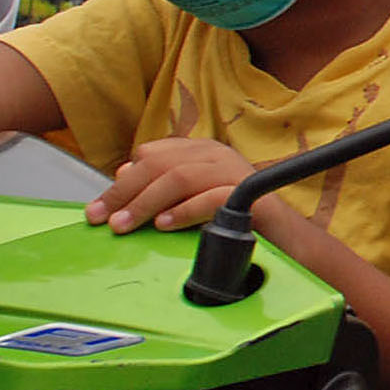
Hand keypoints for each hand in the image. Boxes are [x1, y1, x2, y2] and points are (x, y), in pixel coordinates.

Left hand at [86, 137, 255, 232]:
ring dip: (146, 204)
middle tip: (103, 218)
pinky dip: (184, 212)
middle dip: (125, 193)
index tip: (100, 208)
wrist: (288, 239)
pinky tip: (164, 226)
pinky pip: (211, 197)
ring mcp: (234, 172)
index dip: (122, 181)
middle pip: (160, 164)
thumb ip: (162, 185)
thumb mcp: (193, 199)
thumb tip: (122, 173)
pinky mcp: (250, 194)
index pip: (151, 155)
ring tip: (125, 225)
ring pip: (179, 178)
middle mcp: (217, 155)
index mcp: (202, 151)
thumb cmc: (237, 220)